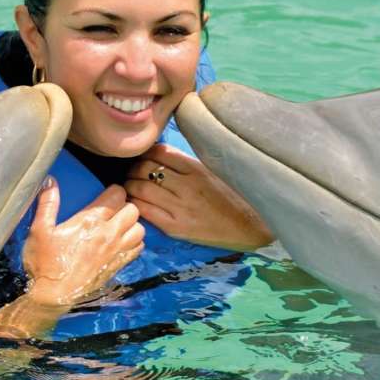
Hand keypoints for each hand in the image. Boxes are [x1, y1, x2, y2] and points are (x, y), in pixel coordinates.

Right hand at [21, 179, 145, 307]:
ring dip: (132, 225)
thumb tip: (50, 180)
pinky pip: (138, 249)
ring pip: (140, 229)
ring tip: (120, 226)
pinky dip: (134, 243)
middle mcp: (109, 234)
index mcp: (90, 221)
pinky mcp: (118, 266)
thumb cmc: (44, 263)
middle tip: (113, 210)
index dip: (114, 191)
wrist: (53, 296)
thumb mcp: (40, 230)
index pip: (118, 195)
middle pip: (134, 210)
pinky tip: (121, 243)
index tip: (106, 194)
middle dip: (125, 206)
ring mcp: (116, 251)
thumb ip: (47, 203)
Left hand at [125, 144, 273, 252]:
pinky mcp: (176, 227)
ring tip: (129, 187)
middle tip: (130, 173)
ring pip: (141, 189)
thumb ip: (185, 164)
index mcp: (197, 168)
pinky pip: (146, 212)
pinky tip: (134, 204)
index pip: (159, 152)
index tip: (141, 158)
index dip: (144, 153)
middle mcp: (187, 185)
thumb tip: (156, 154)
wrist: (249, 226)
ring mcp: (181, 207)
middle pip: (145, 169)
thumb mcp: (211, 171)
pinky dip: (135, 205)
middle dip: (132, 169)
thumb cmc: (231, 196)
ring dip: (129, 186)